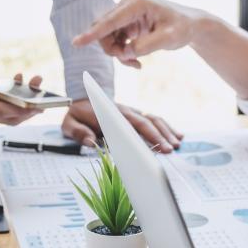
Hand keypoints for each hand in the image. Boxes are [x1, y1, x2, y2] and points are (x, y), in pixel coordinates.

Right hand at [0, 43, 41, 124]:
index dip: (19, 108)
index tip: (37, 103)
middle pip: (8, 117)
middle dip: (28, 107)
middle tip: (44, 93)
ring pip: (7, 113)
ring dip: (25, 102)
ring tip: (37, 82)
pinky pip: (2, 105)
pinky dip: (15, 96)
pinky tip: (20, 79)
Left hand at [62, 99, 181, 151]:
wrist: (83, 98)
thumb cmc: (77, 114)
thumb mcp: (69, 123)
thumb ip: (79, 132)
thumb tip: (91, 141)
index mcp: (111, 114)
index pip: (132, 124)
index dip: (145, 134)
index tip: (156, 145)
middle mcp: (125, 112)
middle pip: (147, 122)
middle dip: (161, 136)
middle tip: (171, 149)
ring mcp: (133, 113)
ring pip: (154, 119)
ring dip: (167, 131)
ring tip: (178, 143)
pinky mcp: (137, 116)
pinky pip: (154, 119)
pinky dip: (167, 127)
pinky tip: (178, 135)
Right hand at [72, 0, 202, 67]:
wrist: (190, 26)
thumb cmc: (182, 28)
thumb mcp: (168, 39)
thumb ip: (146, 46)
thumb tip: (125, 52)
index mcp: (137, 3)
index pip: (111, 20)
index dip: (93, 33)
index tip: (77, 43)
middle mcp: (128, 5)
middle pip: (105, 29)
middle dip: (113, 49)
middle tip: (131, 62)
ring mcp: (126, 14)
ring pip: (109, 37)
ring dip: (119, 54)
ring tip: (136, 63)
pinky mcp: (127, 23)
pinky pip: (116, 41)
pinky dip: (123, 53)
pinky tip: (136, 61)